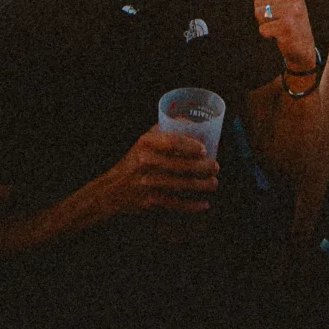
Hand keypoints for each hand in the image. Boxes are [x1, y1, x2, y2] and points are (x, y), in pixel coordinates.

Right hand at [100, 127, 219, 214]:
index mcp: (145, 144)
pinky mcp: (149, 201)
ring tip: (214, 183)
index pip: (172, 142)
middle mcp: (145, 162)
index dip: (191, 146)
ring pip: (181, 185)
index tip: (205, 149)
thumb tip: (191, 122)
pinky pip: (175, 204)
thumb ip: (164, 130)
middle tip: (215, 167)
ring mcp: (147, 183)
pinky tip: (204, 204)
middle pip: (181, 165)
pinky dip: (192, 206)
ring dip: (202, 185)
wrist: (112, 189)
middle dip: (203, 167)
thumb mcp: (143, 141)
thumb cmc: (134, 160)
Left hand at [252, 0, 316, 74]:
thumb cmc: (287, 20)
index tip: (277, 9)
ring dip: (265, 23)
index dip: (262, 4)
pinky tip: (281, 35)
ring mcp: (293, 10)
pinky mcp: (288, 26)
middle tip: (278, 19)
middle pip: (258, 2)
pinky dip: (268, 34)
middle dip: (263, 14)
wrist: (303, 45)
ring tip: (279, 26)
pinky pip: (263, 29)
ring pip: (258, 13)